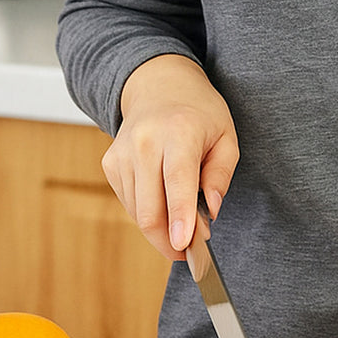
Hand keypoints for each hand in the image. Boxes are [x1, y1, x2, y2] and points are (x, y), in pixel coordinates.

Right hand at [102, 54, 238, 259]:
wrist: (158, 87)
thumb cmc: (198, 114)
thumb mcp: (226, 137)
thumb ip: (220, 176)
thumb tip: (210, 212)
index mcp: (179, 132)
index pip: (177, 181)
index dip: (179, 217)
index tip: (182, 245)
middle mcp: (144, 142)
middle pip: (149, 209)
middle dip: (168, 241)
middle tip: (189, 250)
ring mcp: (122, 154)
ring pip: (138, 213)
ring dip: (160, 228)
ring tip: (181, 219)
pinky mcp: (110, 165)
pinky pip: (129, 204)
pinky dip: (147, 212)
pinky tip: (162, 198)